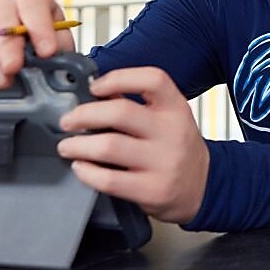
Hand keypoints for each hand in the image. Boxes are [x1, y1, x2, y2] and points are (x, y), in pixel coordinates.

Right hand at [0, 0, 74, 87]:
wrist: (20, 27)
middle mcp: (1, 2)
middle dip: (9, 47)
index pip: (33, 6)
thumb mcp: (58, 33)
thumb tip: (60, 62)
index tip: (46, 52)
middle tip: (14, 68)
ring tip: (2, 80)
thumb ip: (60, 44)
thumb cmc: (41, 31)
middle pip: (1, 20)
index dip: (40, 29)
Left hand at [56, 67, 209, 224]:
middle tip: (68, 121)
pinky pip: (109, 180)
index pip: (153, 80)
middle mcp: (173, 133)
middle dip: (83, 115)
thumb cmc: (177, 148)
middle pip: (120, 113)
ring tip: (68, 146)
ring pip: (109, 147)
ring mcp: (164, 163)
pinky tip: (81, 167)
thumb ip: (137, 104)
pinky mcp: (152, 190)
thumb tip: (94, 94)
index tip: (95, 87)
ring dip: (77, 145)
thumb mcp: (168, 119)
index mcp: (176, 108)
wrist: (202, 185)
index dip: (118, 79)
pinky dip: (86, 172)